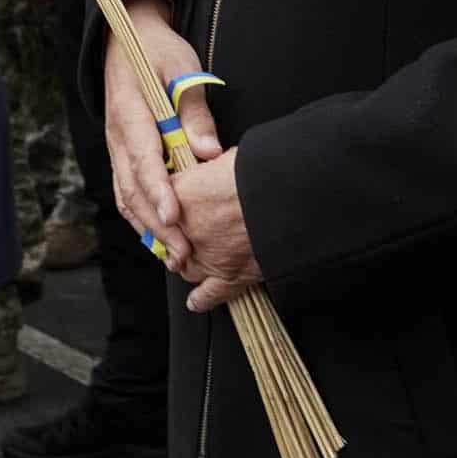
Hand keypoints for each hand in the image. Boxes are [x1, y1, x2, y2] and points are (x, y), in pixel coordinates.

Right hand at [102, 0, 220, 249]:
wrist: (127, 39)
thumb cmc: (159, 52)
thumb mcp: (182, 70)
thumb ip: (194, 112)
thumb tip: (209, 153)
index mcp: (130, 111)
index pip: (142, 157)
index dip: (157, 189)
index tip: (174, 216)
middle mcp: (117, 135)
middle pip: (132, 187)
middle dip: (157, 223)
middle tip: (184, 251)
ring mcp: (116, 147)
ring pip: (126, 196)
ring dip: (149, 229)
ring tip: (175, 257)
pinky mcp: (121, 156)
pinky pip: (127, 192)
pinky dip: (142, 218)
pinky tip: (162, 240)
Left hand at [176, 152, 264, 307]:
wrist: (293, 199)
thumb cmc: (265, 172)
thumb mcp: (230, 156)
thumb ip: (212, 166)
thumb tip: (216, 168)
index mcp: (182, 193)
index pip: (162, 200)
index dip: (173, 200)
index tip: (181, 198)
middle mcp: (189, 229)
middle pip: (170, 238)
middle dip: (178, 234)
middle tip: (190, 226)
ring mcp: (209, 256)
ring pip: (186, 267)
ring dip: (188, 263)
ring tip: (194, 257)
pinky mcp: (231, 276)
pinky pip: (211, 293)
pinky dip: (203, 298)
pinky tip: (197, 301)